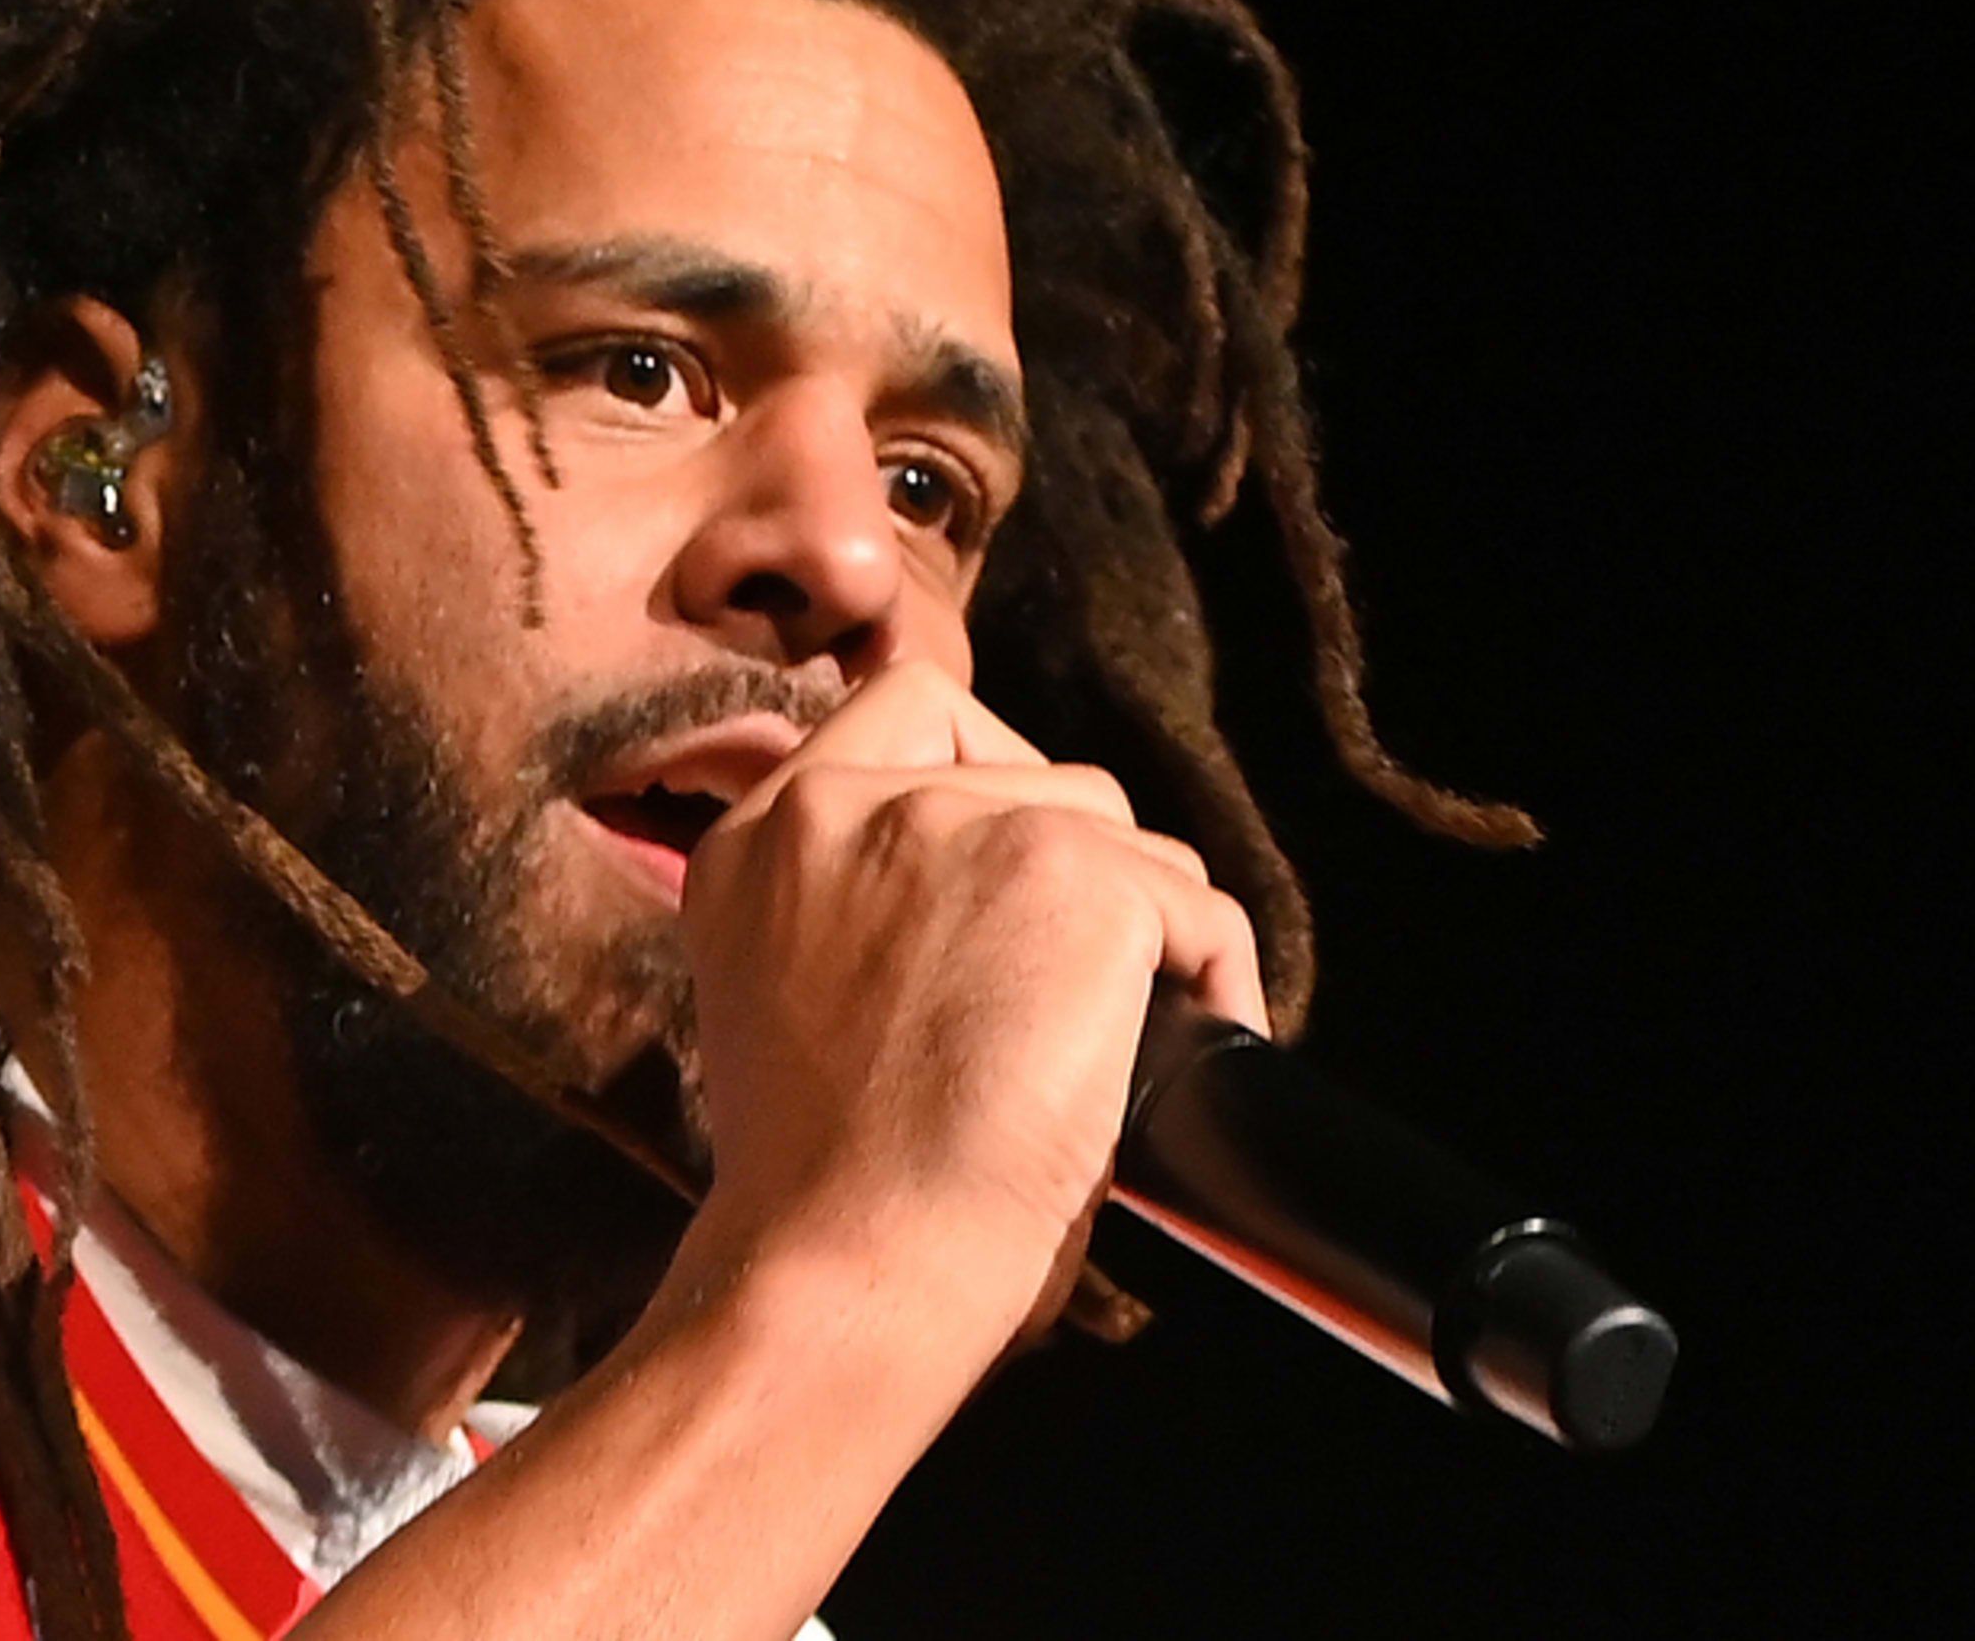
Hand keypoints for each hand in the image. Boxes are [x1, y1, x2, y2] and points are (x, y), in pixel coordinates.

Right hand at [663, 661, 1264, 1359]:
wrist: (851, 1263)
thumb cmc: (827, 1194)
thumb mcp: (787, 998)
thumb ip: (856, 911)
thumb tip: (991, 901)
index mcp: (759, 837)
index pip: (906, 710)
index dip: (987, 769)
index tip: (1012, 869)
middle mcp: (850, 806)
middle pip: (1031, 770)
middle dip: (1073, 871)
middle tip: (1072, 989)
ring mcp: (965, 828)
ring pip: (1121, 833)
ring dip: (1140, 927)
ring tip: (1122, 1036)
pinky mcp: (1073, 874)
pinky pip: (1197, 909)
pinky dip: (1216, 982)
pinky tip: (1190, 1054)